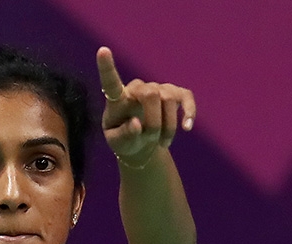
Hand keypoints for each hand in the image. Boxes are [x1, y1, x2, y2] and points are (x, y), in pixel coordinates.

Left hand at [97, 46, 195, 168]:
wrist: (142, 145)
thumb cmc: (125, 141)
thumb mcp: (118, 144)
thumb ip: (124, 135)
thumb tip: (137, 124)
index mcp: (118, 99)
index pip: (111, 82)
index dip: (107, 67)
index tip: (102, 50)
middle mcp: (137, 88)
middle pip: (151, 95)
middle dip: (154, 122)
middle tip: (150, 140)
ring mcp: (157, 89)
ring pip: (168, 100)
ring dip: (168, 127)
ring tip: (161, 143)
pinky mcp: (175, 94)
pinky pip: (186, 98)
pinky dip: (189, 113)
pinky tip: (187, 128)